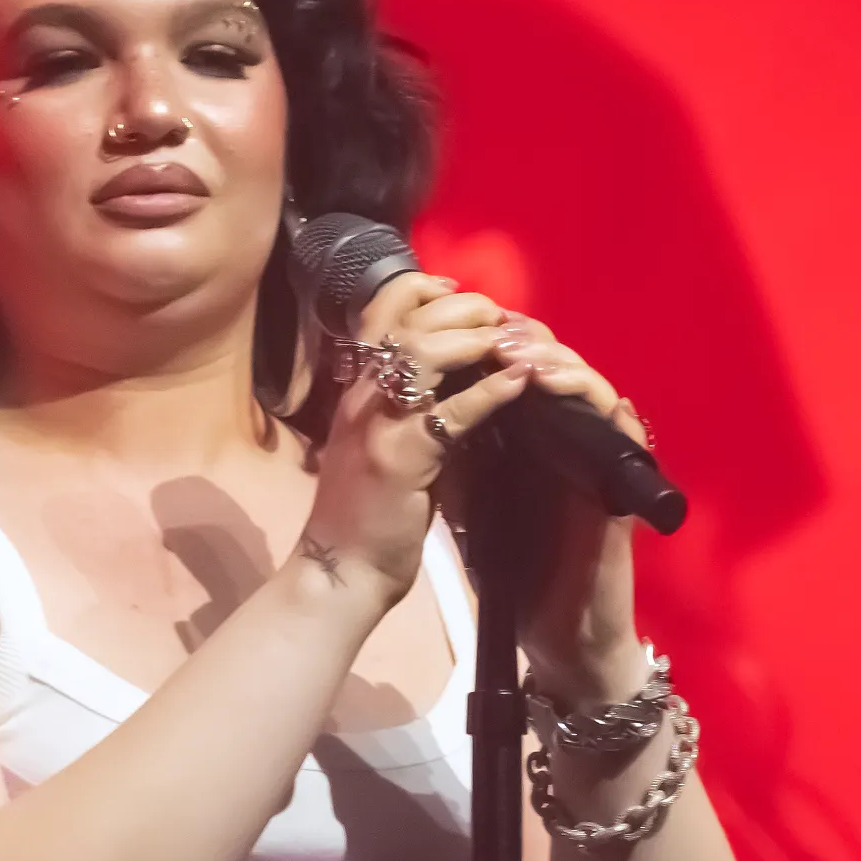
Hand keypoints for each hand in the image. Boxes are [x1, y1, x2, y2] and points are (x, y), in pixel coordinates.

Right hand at [297, 273, 533, 603]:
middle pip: (407, 322)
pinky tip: (520, 382)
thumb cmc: (363, 513)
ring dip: (475, 339)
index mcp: (356, 392)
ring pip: (423, 353)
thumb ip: (405, 408)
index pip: (379, 313)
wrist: (340, 570)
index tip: (458, 292)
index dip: (421, 290)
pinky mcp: (402, 460)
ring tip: (511, 343)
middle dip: (462, 310)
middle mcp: (361, 399)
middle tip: (499, 319)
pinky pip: (453, 413)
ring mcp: (378, 426)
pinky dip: (492, 392)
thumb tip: (455, 377)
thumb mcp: (377, 445)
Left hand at [489, 312, 653, 700]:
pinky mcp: (618, 482)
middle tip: (490, 325)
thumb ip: (453, 443)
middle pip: (555, 363)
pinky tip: (553, 382)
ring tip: (515, 349)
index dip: (494, 338)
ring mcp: (596, 457)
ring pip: (588, 382)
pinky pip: (619, 425)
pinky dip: (590, 397)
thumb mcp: (467, 492)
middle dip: (523, 337)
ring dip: (552, 359)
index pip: (520, 366)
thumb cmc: (514, 566)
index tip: (454, 321)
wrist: (551, 628)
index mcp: (531, 436)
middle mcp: (567, 437)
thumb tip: (414, 393)